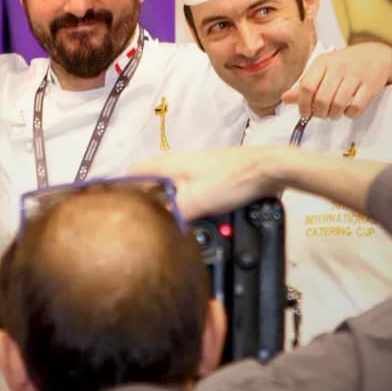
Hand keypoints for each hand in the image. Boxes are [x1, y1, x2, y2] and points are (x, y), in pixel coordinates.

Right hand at [132, 147, 287, 220]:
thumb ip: (173, 214)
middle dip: (146, 201)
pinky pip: (186, 191)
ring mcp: (193, 169)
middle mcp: (177, 164)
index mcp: (168, 164)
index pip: (133, 171)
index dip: (124, 188)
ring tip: (168, 224)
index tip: (123, 208)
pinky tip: (192, 219)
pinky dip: (184, 204)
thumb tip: (156, 227)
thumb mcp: (197, 201)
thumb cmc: (231, 180)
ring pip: (169, 188)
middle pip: (150, 181)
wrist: (267, 169)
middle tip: (146, 222)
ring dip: (167, 204)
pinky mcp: (208, 177)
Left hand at [281, 42, 391, 119]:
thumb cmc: (345, 65)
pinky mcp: (371, 85)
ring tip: (333, 114)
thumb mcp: (323, 69)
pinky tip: (348, 110)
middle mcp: (338, 67)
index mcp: (322, 62)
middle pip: (321, 98)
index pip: (306, 86)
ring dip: (333, 115)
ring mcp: (356, 76)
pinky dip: (350, 114)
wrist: (377, 55)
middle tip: (321, 114)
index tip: (305, 113)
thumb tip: (284, 99)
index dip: (303, 104)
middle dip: (319, 112)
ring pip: (338, 104)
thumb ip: (305, 84)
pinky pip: (356, 107)